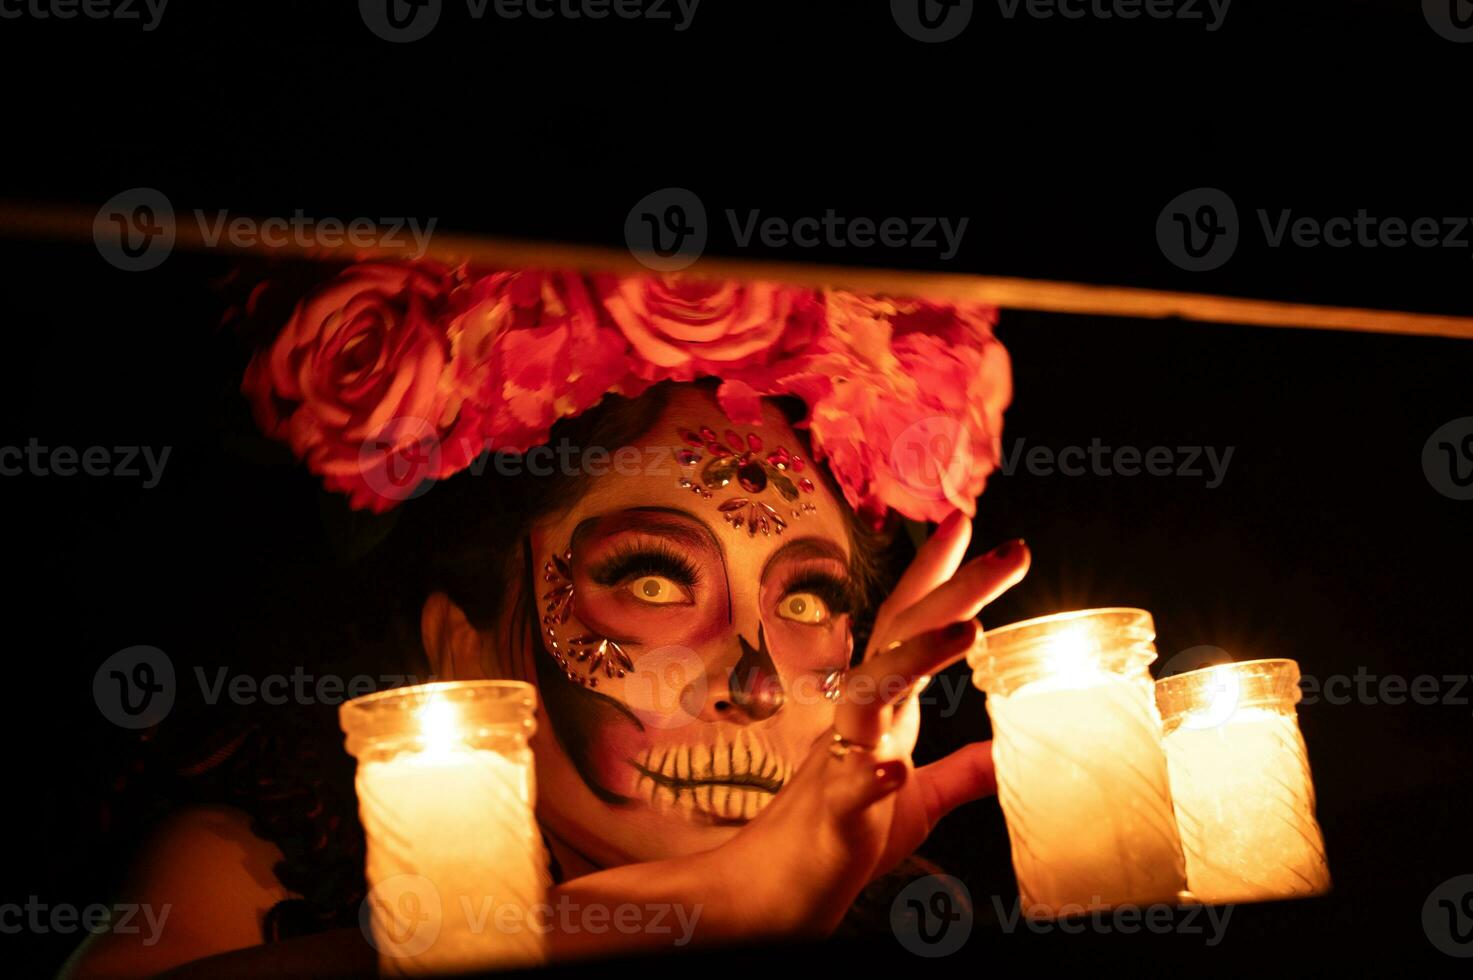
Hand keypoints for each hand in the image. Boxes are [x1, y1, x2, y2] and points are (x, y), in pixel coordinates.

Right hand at [724, 511, 1028, 935]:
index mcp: (884, 707)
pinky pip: (849, 788)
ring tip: (970, 630)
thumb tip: (1009, 747)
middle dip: (956, 588)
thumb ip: (963, 770)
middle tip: (1013, 547)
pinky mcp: (834, 814)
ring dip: (917, 659)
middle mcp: (862, 718)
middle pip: (902, 637)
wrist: (782, 889)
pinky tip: (893, 769)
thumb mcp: (921, 798)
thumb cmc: (846, 835)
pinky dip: (869, 775)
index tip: (966, 520)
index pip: (910, 625)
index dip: (939, 574)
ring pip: (873, 696)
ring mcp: (843, 760)